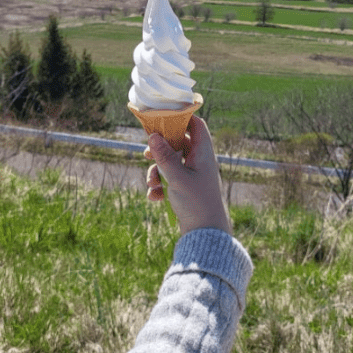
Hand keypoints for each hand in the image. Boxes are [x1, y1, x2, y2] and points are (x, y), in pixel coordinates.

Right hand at [144, 116, 231, 235]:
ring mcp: (193, 175)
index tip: (162, 118)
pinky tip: (154, 197)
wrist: (205, 235)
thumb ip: (164, 156)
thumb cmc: (196, 204)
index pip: (196, 125)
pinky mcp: (186, 188)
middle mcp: (200, 161)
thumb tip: (153, 135)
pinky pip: (169, 179)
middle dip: (160, 150)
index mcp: (203, 154)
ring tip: (151, 183)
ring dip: (157, 171)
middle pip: (178, 143)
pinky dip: (160, 186)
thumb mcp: (177, 178)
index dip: (181, 118)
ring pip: (171, 162)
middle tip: (147, 154)